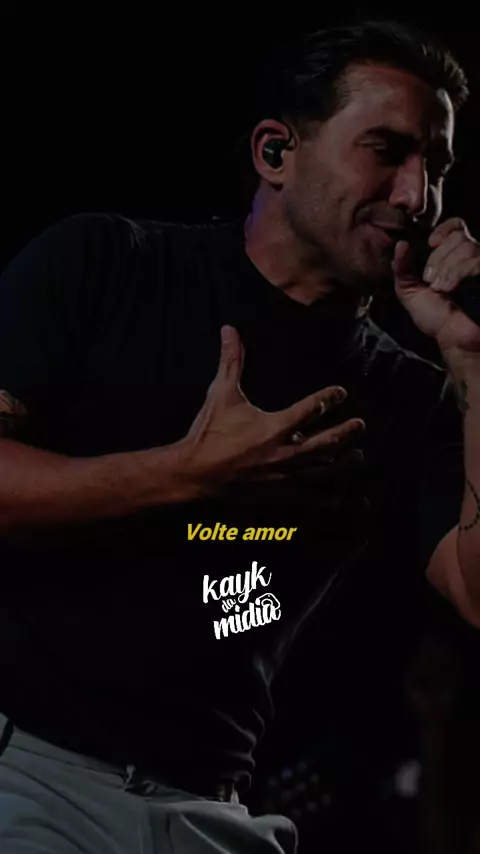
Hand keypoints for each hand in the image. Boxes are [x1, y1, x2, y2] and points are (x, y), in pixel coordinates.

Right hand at [181, 326, 364, 495]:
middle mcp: (283, 452)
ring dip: (342, 462)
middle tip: (361, 424)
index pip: (310, 409)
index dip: (328, 398)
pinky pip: (305, 495)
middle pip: (325, 442)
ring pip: (321, 469)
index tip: (341, 392)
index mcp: (273, 427)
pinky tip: (337, 499)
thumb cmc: (208, 432)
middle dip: (345, 433)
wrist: (194, 472)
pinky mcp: (275, 492)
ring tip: (358, 456)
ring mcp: (281, 475)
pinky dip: (323, 497)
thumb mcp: (220, 394)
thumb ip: (231, 361)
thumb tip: (229, 329)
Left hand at [393, 218, 479, 354]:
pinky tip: (451, 289)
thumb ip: (402, 268)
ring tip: (442, 289)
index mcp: (453, 256)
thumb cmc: (436, 318)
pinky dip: (459, 274)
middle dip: (439, 259)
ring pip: (467, 247)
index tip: (431, 244)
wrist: (456, 339)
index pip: (456, 226)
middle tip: (432, 281)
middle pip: (458, 237)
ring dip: (447, 270)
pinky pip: (476, 262)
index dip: (444, 230)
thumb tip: (400, 244)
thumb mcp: (410, 292)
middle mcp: (471, 257)